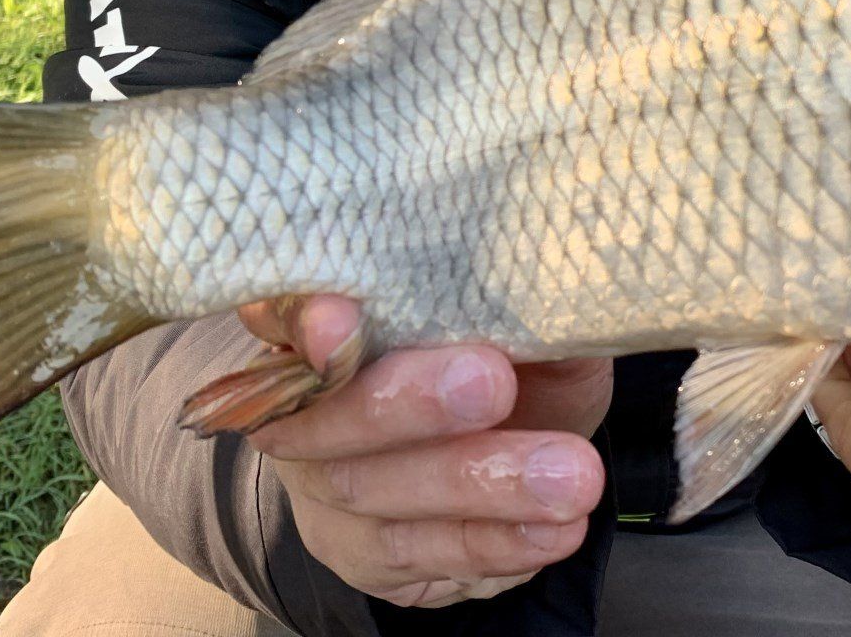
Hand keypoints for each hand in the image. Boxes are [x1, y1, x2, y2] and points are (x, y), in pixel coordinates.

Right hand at [237, 296, 612, 607]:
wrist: (517, 448)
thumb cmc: (507, 359)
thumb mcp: (517, 321)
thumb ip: (516, 305)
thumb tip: (550, 291)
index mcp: (322, 323)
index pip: (282, 313)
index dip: (301, 319)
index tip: (340, 317)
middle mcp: (301, 408)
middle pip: (329, 415)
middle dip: (409, 403)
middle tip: (491, 384)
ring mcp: (324, 490)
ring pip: (378, 493)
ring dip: (480, 484)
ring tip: (568, 477)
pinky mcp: (364, 558)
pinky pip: (421, 556)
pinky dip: (493, 542)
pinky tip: (556, 528)